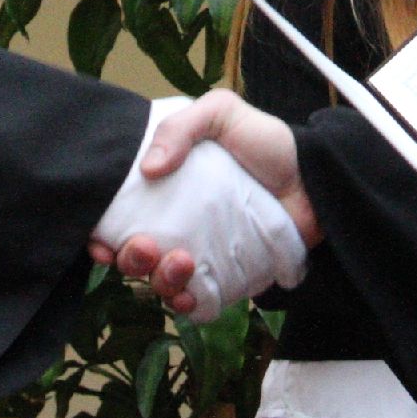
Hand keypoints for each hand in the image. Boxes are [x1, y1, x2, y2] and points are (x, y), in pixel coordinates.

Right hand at [88, 97, 310, 321]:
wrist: (316, 180)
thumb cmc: (269, 144)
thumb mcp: (223, 113)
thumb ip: (182, 127)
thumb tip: (147, 168)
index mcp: (164, 188)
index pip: (118, 218)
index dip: (100, 235)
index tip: (101, 242)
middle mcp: (175, 224)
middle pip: (133, 256)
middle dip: (130, 259)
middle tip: (148, 247)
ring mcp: (200, 253)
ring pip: (160, 283)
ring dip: (159, 281)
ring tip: (182, 262)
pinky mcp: (225, 278)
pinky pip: (196, 302)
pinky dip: (187, 304)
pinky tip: (190, 295)